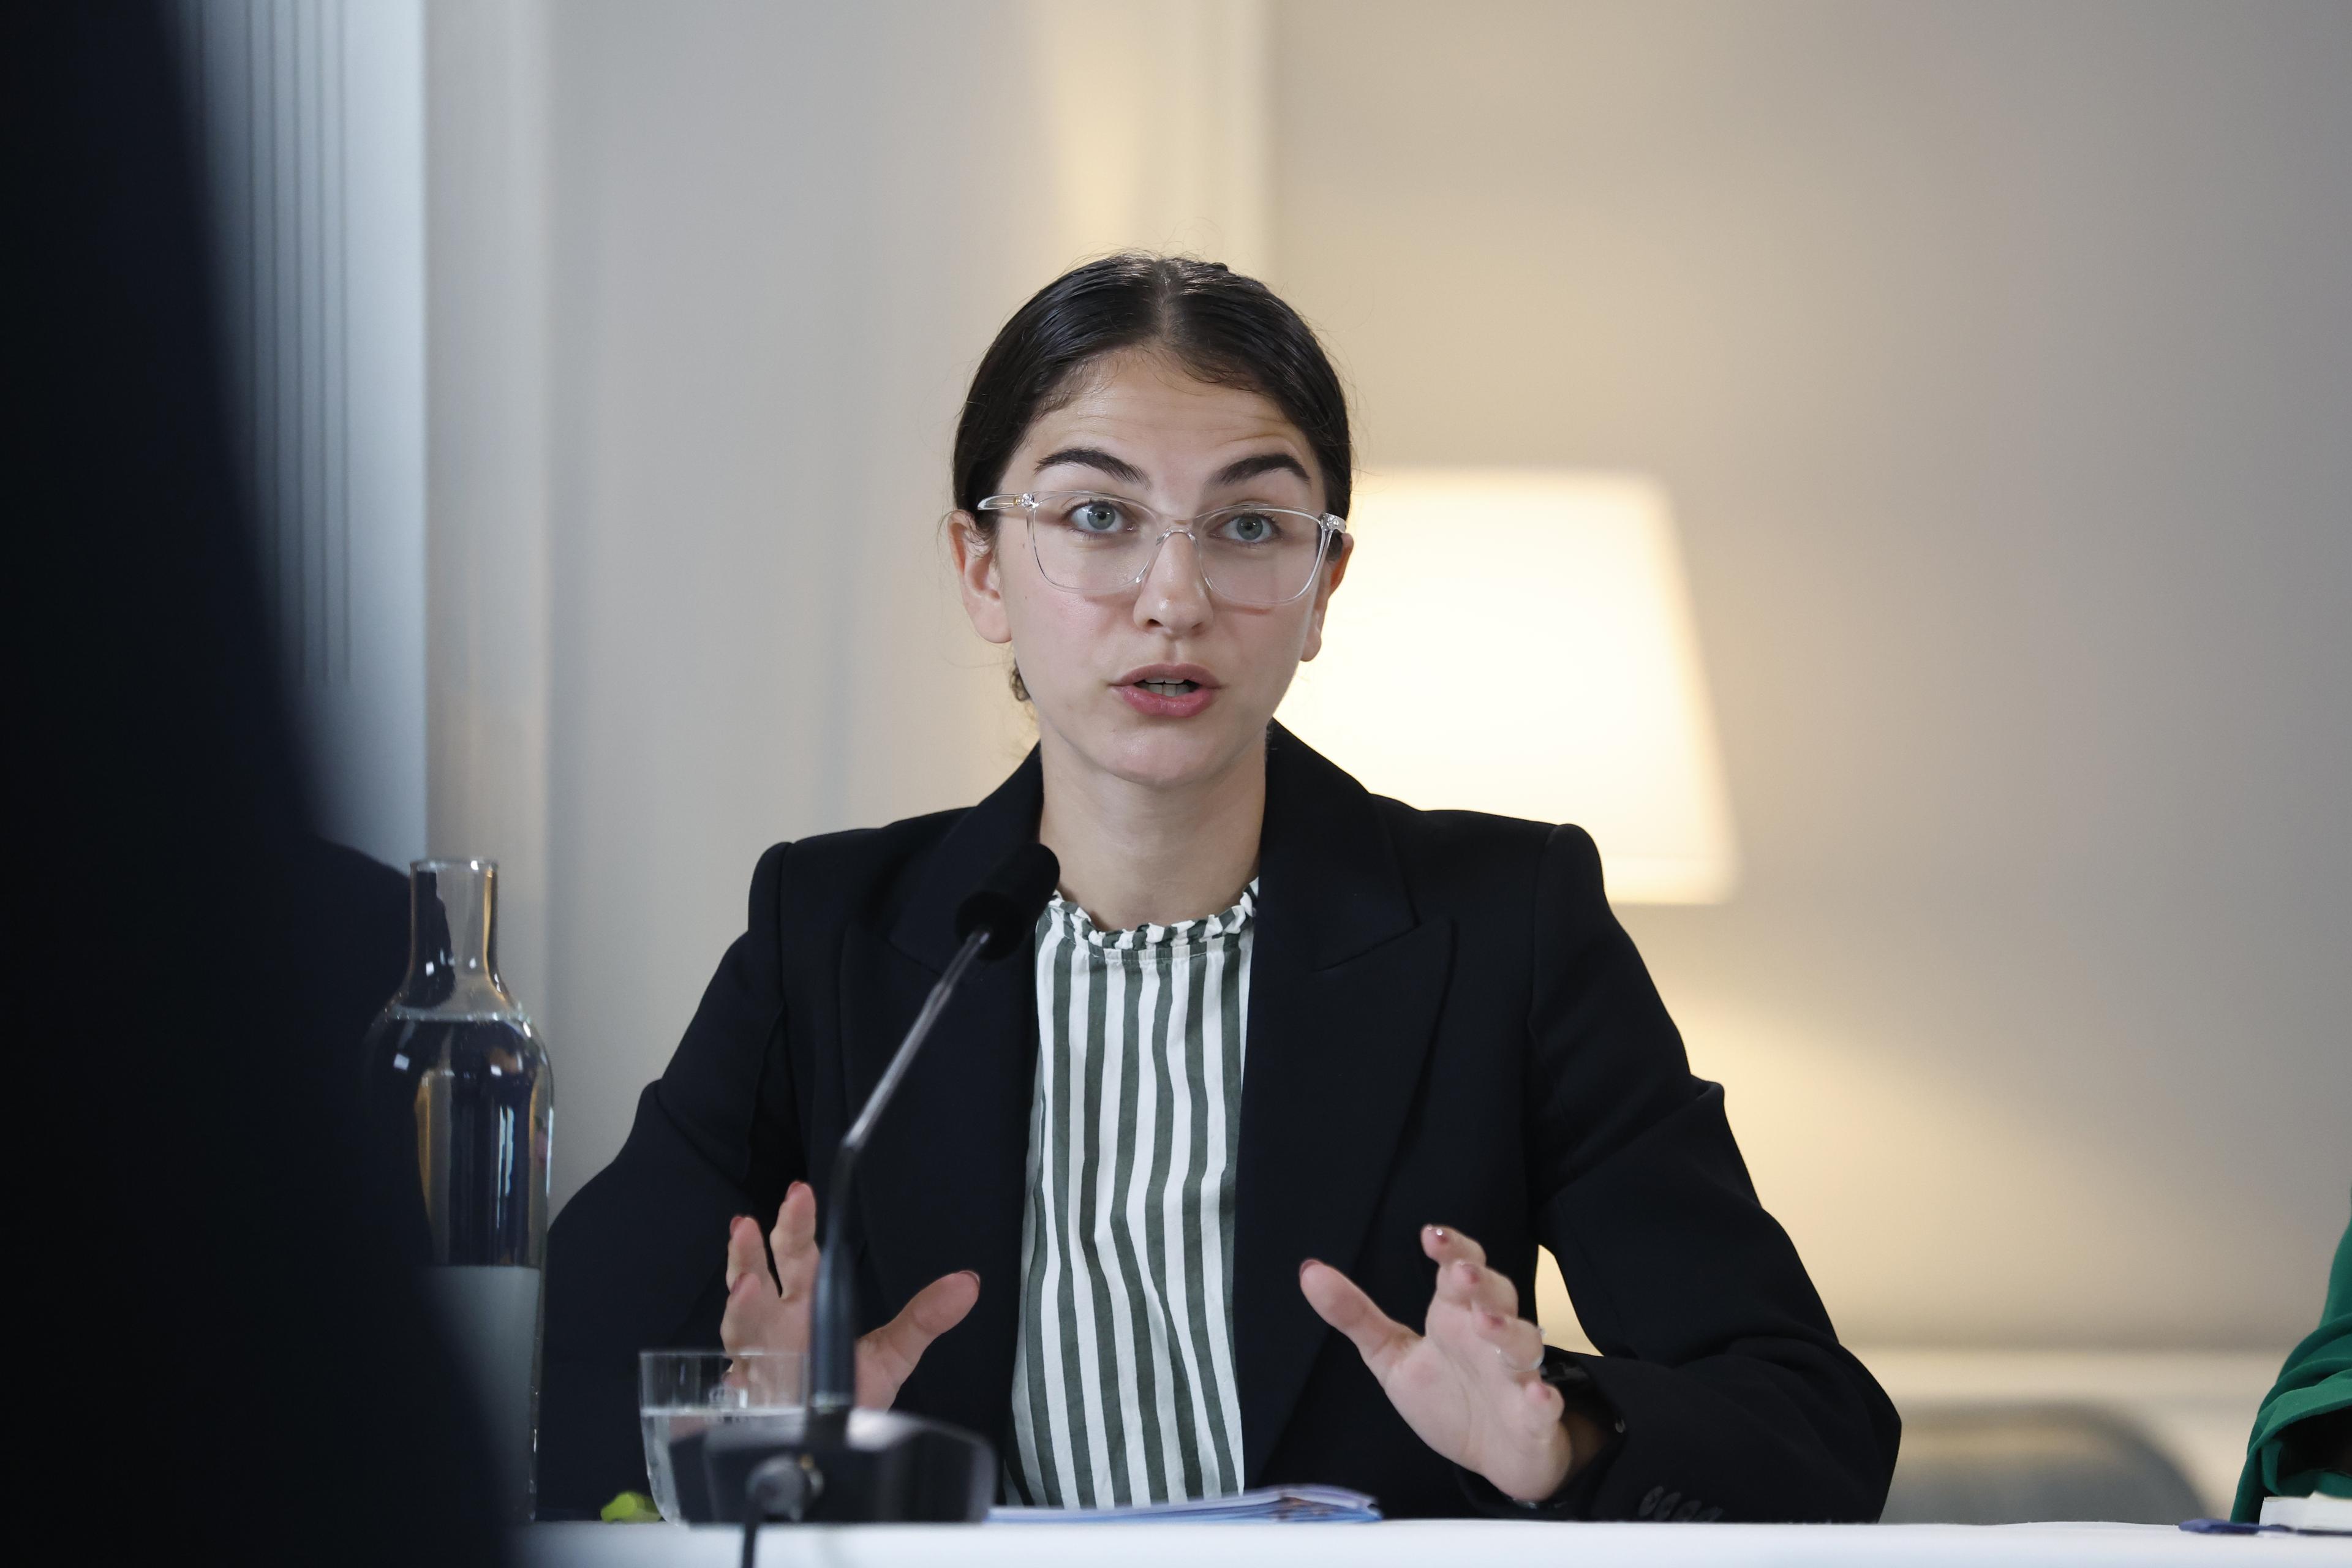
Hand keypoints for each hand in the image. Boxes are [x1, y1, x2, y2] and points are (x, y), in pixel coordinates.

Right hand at [721, 1179, 979, 1408]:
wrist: (830, 1447)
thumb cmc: (848, 1393)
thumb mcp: (892, 1354)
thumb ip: (925, 1318)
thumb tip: (968, 1284)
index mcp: (806, 1305)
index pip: (799, 1255)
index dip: (796, 1225)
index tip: (799, 1195)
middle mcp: (776, 1325)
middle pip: (757, 1276)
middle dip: (752, 1250)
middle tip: (752, 1225)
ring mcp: (758, 1360)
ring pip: (739, 1323)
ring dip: (740, 1304)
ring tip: (747, 1284)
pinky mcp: (752, 1401)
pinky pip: (739, 1383)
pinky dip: (738, 1372)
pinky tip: (739, 1367)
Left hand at [1299, 1225, 1602, 1502]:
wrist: (1494, 1457)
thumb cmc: (1448, 1396)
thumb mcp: (1392, 1357)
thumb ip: (1355, 1316)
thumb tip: (1308, 1270)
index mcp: (1456, 1316)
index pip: (1460, 1269)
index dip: (1452, 1249)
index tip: (1431, 1235)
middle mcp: (1490, 1336)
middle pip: (1497, 1296)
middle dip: (1481, 1283)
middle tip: (1460, 1273)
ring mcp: (1517, 1375)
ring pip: (1524, 1343)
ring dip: (1509, 1331)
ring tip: (1485, 1324)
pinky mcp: (1535, 1417)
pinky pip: (1545, 1404)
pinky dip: (1544, 1399)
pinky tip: (1539, 1395)